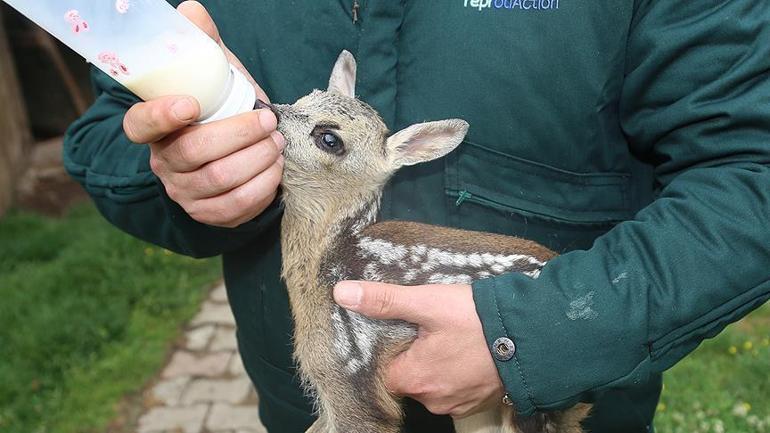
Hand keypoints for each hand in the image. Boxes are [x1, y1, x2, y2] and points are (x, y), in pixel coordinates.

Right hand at [123, 1, 282, 227]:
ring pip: (220, 180)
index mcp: (154, 129)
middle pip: (194, 153)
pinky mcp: (210, 214)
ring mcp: (185, 192)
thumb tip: (192, 11)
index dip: (161, 116)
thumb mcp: (210, 77)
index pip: (139, 125)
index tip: (191, 102)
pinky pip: (237, 206)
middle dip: (238, 134)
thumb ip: (201, 46)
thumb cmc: (218, 111)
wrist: (231, 157)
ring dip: (257, 158)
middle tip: (267, 120)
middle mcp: (164, 163)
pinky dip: (263, 185)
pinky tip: (275, 168)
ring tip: (277, 142)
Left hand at [333, 281, 503, 417]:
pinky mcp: (478, 402)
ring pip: (432, 382)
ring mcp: (457, 404)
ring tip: (451, 335)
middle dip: (414, 353)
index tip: (403, 327)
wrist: (533, 336)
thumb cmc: (477, 320)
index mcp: (413, 379)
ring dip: (437, 362)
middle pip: (407, 376)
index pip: (382, 368)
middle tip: (430, 326)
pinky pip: (455, 387)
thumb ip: (384, 300)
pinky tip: (467, 349)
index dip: (389, 346)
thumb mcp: (426, 302)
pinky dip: (457, 371)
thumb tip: (341, 293)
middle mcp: (432, 400)